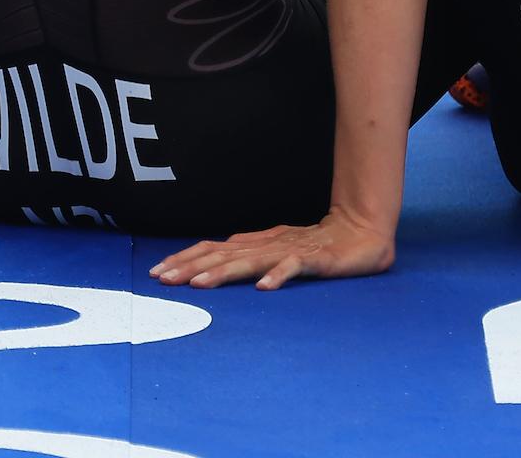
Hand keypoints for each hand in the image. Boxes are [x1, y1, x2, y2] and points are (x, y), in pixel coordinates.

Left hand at [149, 209, 395, 290]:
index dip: (187, 258)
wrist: (363, 232)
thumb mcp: (277, 248)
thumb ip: (250, 252)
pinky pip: (295, 267)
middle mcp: (269, 244)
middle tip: (163, 278)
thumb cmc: (318, 243)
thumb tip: (215, 255)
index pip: (215, 248)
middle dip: (192, 266)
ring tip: (199, 284)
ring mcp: (291, 251)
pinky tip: (264, 288)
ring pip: (252, 261)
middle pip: (225, 253)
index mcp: (258, 243)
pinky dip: (279, 275)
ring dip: (224, 271)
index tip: (158, 271)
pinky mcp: (316, 260)